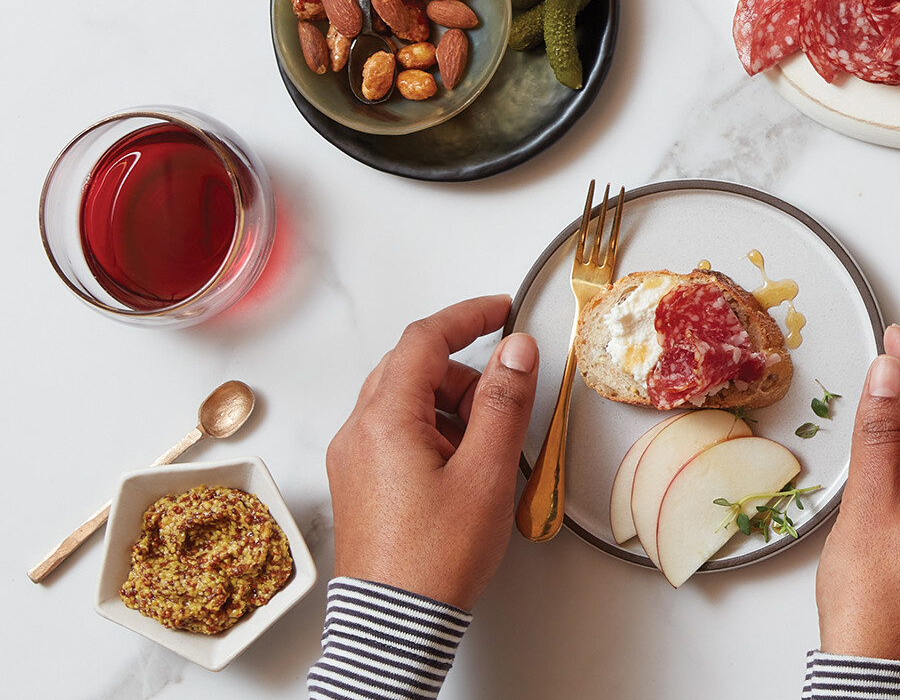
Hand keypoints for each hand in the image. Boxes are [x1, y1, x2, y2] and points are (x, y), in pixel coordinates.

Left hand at [325, 295, 538, 609]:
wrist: (395, 620)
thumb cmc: (436, 555)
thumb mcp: (485, 472)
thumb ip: (503, 402)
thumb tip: (515, 350)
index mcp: (384, 419)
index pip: (423, 340)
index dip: (466, 316)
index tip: (501, 310)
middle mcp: (358, 432)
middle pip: (411, 369)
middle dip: (462, 372)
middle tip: (504, 398)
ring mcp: (353, 458)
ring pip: (402, 402)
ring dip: (448, 406)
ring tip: (485, 449)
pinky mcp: (359, 483)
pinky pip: (394, 433)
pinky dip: (432, 433)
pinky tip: (460, 468)